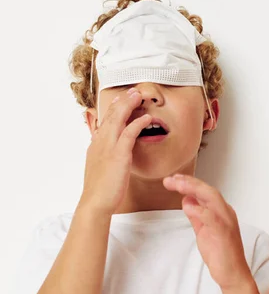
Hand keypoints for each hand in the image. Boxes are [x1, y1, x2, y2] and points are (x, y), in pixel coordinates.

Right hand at [79, 88, 151, 215]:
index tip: (121, 98)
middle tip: (133, 91)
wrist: (95, 203)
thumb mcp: (100, 167)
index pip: (105, 120)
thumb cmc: (100, 189)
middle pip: (111, 115)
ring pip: (118, 119)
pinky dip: (138, 123)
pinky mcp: (118, 154)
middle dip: (122, 101)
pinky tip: (147, 118)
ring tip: (139, 96)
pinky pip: (129, 133)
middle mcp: (100, 142)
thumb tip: (108, 148)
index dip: (114, 107)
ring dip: (129, 105)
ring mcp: (108, 147)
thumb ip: (104, 154)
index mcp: (95, 145)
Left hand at [163, 174, 252, 290]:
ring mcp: (226, 221)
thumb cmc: (220, 254)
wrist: (232, 274)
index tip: (173, 179)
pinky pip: (213, 218)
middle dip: (189, 182)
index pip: (205, 192)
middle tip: (171, 179)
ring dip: (194, 189)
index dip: (189, 183)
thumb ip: (196, 215)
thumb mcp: (203, 230)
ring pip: (212, 197)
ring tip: (177, 184)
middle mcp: (225, 212)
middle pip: (208, 190)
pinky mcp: (224, 233)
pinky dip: (200, 210)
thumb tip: (186, 200)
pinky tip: (187, 206)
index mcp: (221, 211)